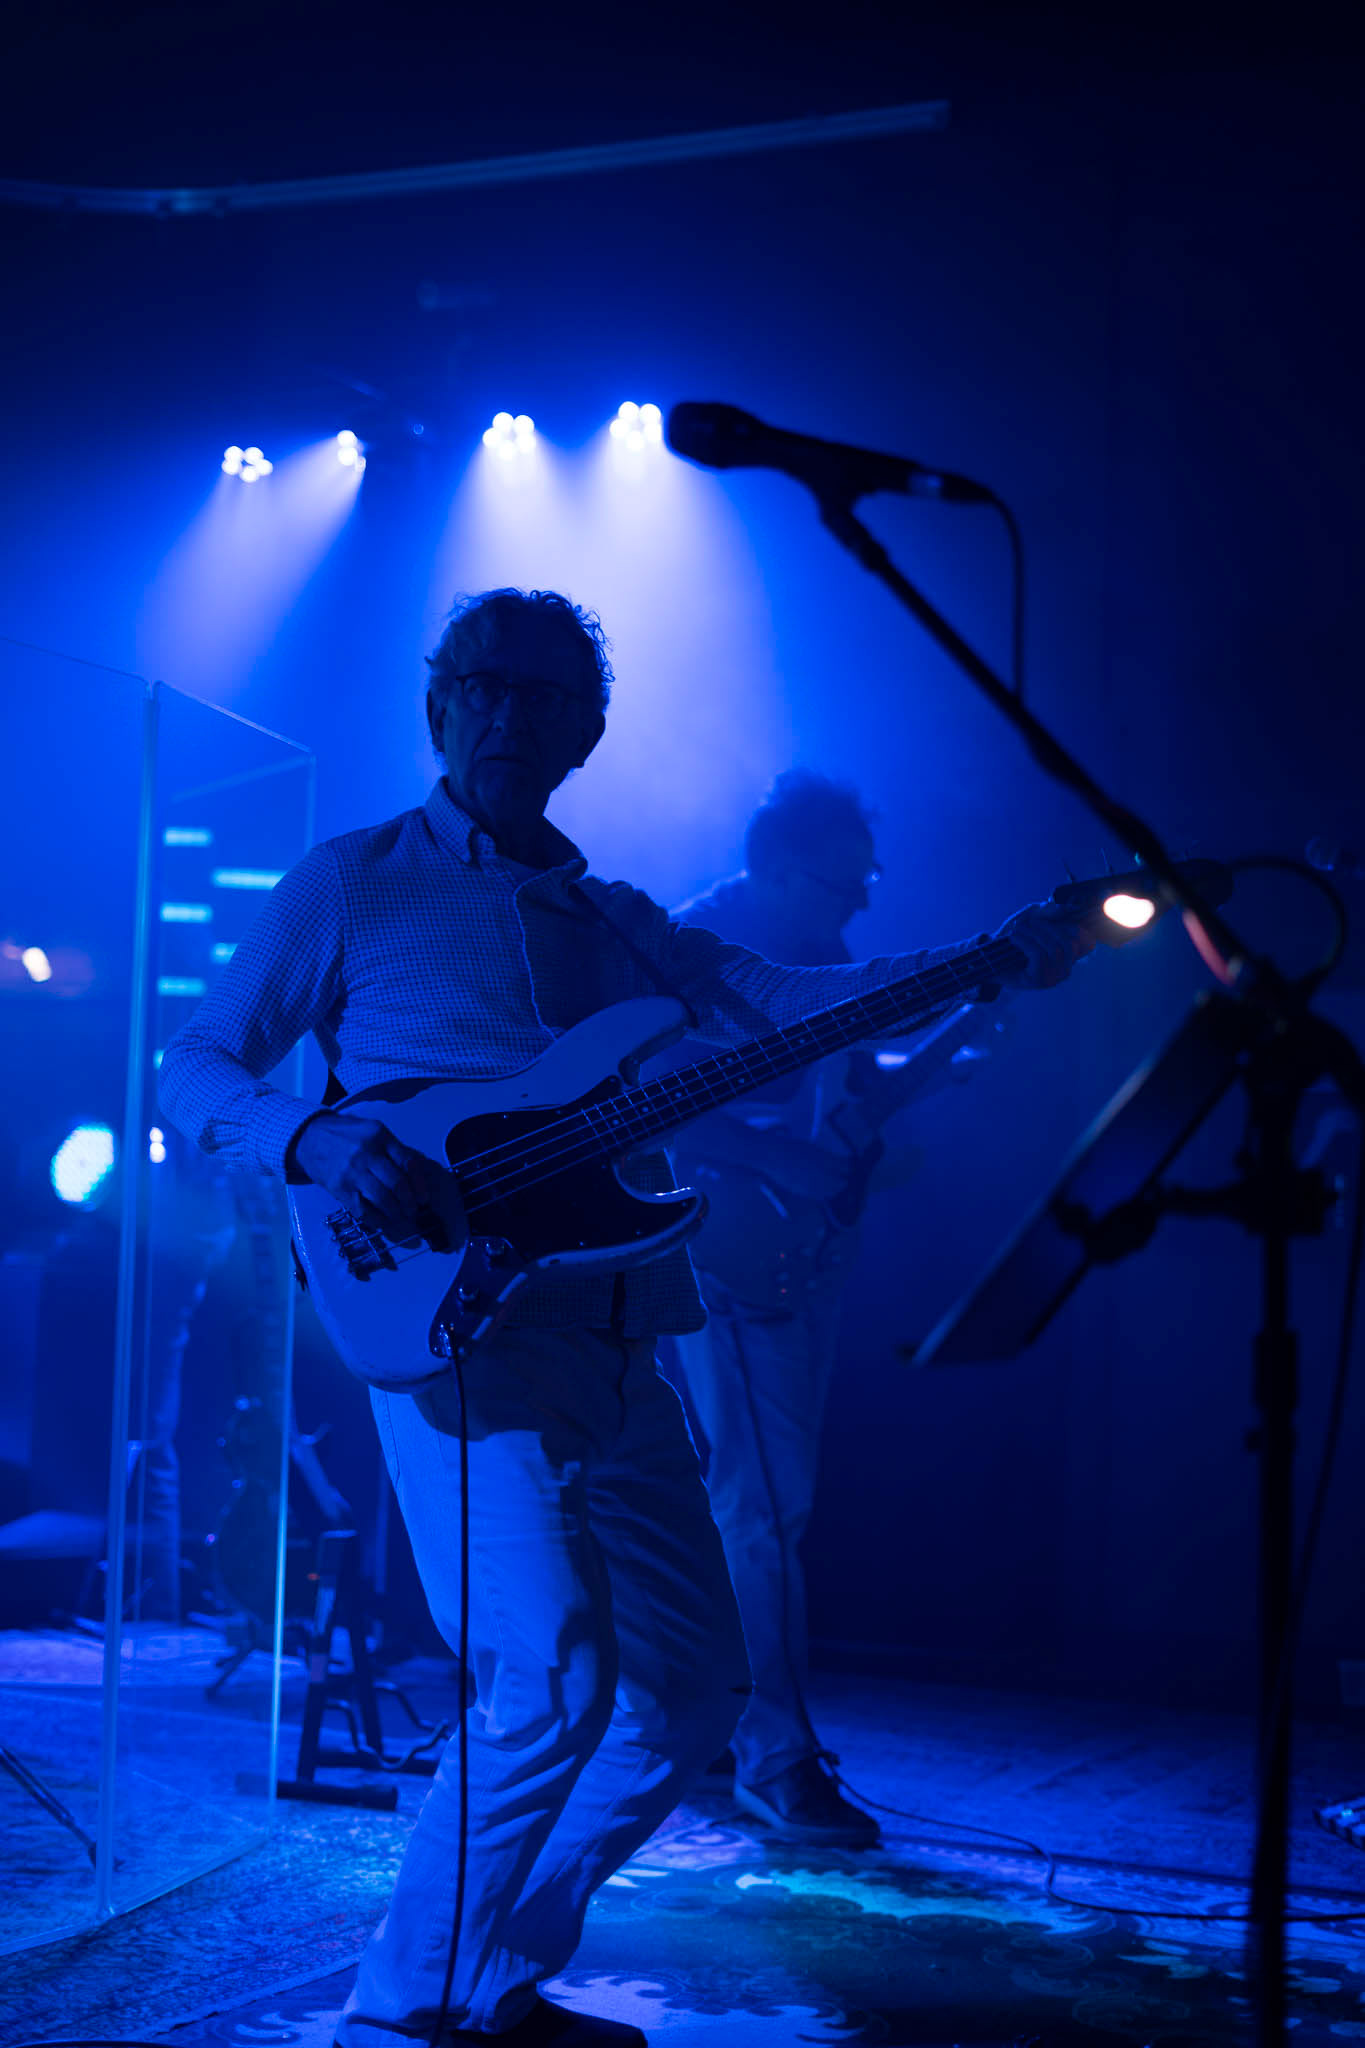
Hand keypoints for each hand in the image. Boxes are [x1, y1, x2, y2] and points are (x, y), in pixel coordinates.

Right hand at [290, 1111, 434, 1234]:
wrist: (308, 1137)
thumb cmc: (345, 1134)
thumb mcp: (371, 1129)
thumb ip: (393, 1148)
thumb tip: (418, 1171)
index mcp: (379, 1136)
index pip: (408, 1162)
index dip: (420, 1184)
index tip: (424, 1197)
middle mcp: (367, 1153)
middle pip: (397, 1183)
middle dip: (409, 1201)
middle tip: (413, 1210)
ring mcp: (352, 1172)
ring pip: (382, 1198)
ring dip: (395, 1212)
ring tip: (401, 1217)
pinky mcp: (339, 1188)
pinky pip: (362, 1209)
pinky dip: (377, 1219)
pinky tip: (383, 1221)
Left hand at [994, 900, 1096, 989]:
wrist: (990, 958)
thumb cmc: (1014, 938)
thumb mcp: (1032, 918)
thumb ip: (1049, 911)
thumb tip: (1067, 907)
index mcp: (1069, 955)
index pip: (1085, 941)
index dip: (1075, 928)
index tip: (1054, 919)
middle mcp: (1066, 968)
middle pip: (1067, 941)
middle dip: (1046, 927)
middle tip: (1027, 923)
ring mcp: (1055, 976)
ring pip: (1052, 947)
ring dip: (1032, 933)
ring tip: (1017, 930)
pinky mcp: (1040, 980)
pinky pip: (1038, 954)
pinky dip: (1024, 941)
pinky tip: (1013, 938)